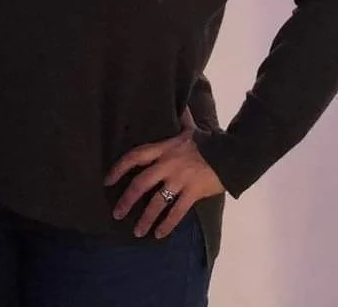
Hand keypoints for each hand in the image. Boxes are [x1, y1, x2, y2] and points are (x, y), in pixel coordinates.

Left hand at [105, 130, 223, 239]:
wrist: (230, 154)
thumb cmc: (208, 142)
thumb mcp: (191, 129)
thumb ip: (182, 119)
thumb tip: (180, 103)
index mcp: (164, 148)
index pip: (136, 156)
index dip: (119, 168)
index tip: (107, 181)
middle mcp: (168, 164)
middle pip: (141, 183)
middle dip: (127, 200)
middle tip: (117, 214)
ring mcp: (179, 180)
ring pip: (157, 202)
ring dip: (145, 218)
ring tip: (137, 232)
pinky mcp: (192, 193)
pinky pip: (176, 212)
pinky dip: (167, 224)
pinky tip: (159, 234)